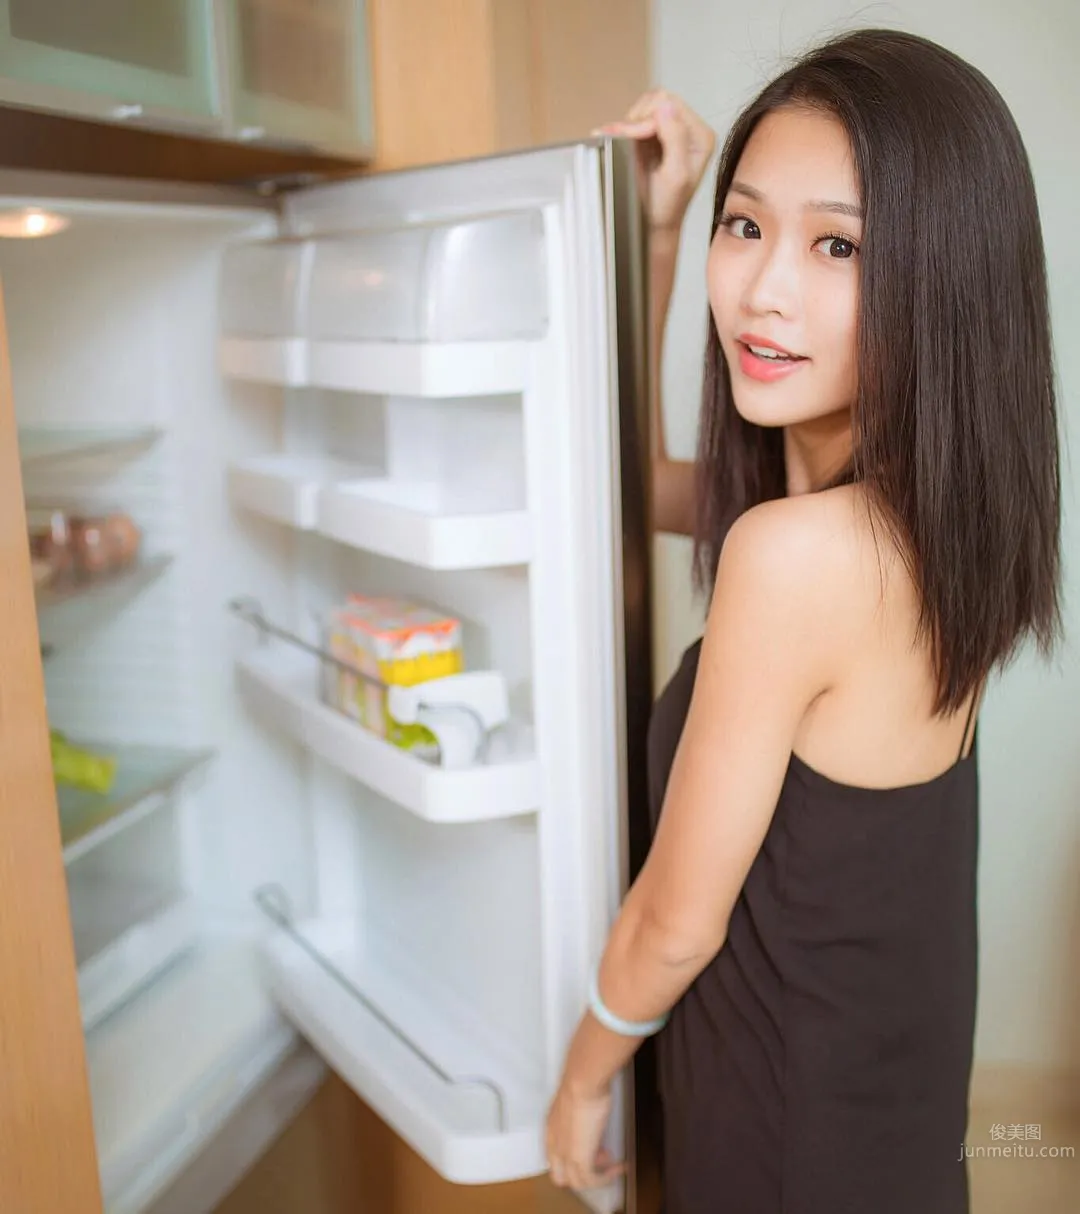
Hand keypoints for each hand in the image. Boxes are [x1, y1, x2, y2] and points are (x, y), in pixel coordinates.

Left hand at [545, 1077, 624, 1191]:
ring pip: (577, 1182)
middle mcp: (555, 1144)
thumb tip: (590, 1112)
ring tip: (612, 1164)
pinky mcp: (580, 1159)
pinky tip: (618, 1168)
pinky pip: (592, 1181)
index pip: (554, 1157)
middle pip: (561, 1176)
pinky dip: (606, 1178)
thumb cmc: (581, 1082)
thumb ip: (579, 1111)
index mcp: (551, 1129)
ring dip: (597, 1176)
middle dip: (581, 1173)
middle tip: (600, 1160)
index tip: (591, 1148)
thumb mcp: (575, 1100)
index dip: (572, 1158)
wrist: (583, 1082)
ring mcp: (566, 1154)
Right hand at [594, 89, 716, 232]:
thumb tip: (665, 105)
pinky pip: (637, 119)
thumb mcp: (675, 175)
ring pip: (645, 106)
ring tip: (620, 141)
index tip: (634, 140)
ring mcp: (670, 132)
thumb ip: (675, 138)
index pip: (671, 104)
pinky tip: (615, 137)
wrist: (652, 226)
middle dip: (637, 118)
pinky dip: (624, 127)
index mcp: (700, 136)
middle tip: (624, 140)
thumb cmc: (665, 207)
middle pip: (658, 100)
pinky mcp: (654, 138)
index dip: (648, 118)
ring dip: (630, 122)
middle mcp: (688, 130)